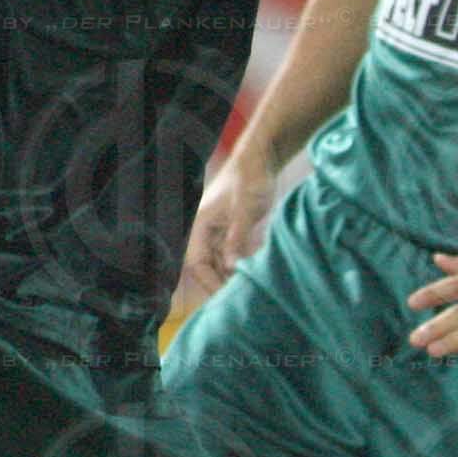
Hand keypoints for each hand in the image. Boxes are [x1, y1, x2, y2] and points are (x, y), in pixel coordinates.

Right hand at [178, 150, 275, 304]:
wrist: (261, 158)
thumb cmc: (249, 177)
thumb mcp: (245, 209)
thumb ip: (237, 238)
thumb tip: (232, 267)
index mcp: (199, 225)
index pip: (196, 263)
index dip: (209, 282)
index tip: (227, 296)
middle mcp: (204, 232)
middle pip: (208, 268)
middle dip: (223, 283)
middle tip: (244, 298)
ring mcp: (218, 233)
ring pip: (222, 264)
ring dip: (235, 276)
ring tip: (252, 289)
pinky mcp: (232, 233)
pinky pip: (234, 256)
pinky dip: (244, 265)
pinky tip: (256, 273)